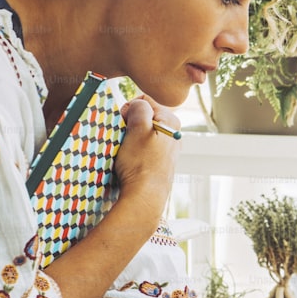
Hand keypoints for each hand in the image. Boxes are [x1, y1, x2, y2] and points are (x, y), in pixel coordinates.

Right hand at [115, 95, 180, 211]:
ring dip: (130, 138)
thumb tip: (137, 104)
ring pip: (141, 133)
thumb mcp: (137, 128)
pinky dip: (134, 150)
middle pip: (143, 117)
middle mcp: (173, 133)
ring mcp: (167, 148)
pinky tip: (131, 160)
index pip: (143, 101)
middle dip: (129, 124)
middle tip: (124, 138)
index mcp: (171, 121)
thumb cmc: (140, 163)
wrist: (145, 196)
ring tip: (127, 150)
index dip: (128, 109)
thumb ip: (139, 108)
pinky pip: (143, 147)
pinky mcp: (160, 162)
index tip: (123, 123)